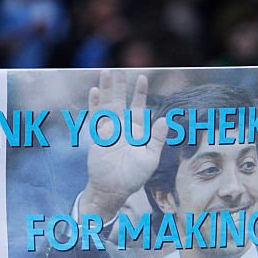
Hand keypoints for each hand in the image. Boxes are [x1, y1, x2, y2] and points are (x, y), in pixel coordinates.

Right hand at [80, 71, 168, 219]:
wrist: (114, 189)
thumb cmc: (134, 177)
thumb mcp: (150, 158)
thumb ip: (156, 139)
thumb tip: (164, 120)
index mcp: (136, 131)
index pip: (138, 107)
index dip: (139, 93)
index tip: (142, 77)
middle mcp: (122, 127)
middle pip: (120, 101)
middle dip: (120, 85)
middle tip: (119, 69)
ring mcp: (109, 131)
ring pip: (107, 105)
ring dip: (106, 89)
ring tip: (106, 72)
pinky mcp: (98, 136)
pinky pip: (96, 117)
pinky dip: (95, 104)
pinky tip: (94, 91)